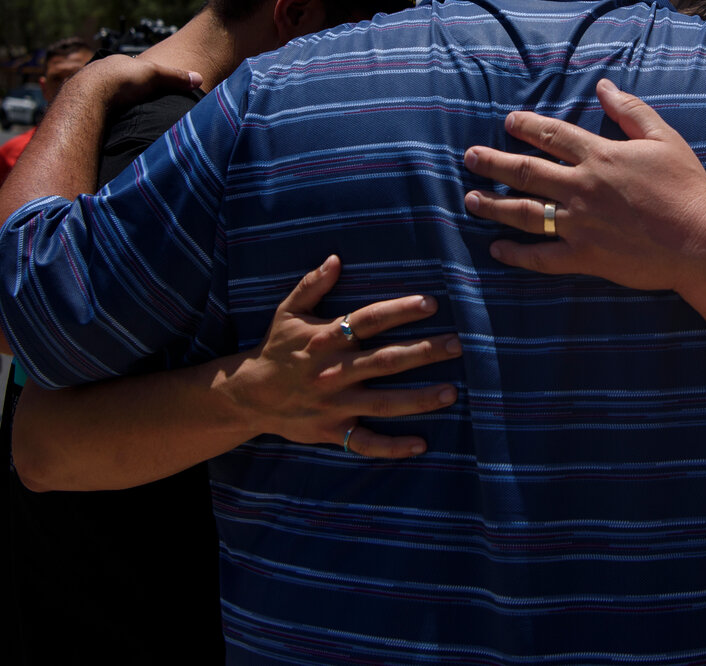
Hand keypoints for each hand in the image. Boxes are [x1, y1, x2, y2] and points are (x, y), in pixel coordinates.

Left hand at [63, 54, 203, 112]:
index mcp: (116, 64)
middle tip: (139, 108)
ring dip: (113, 106)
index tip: (151, 91)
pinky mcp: (80, 107)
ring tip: (125, 120)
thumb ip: (176, 77)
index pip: (131, 71)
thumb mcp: (155, 74)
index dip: (142, 80)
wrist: (88, 94)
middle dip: (126, 94)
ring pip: (103, 98)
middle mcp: (99, 74)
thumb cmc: (121, 79)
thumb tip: (199, 79)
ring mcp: (86, 90)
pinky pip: (94, 111)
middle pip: (116, 84)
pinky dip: (102, 117)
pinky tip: (109, 125)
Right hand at [227, 255, 461, 457]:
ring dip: (419, 399)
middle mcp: (334, 371)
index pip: (367, 320)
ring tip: (451, 392)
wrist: (248, 396)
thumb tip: (336, 259)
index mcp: (327, 339)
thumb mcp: (288, 312)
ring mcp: (334, 404)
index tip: (431, 303)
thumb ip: (312, 285)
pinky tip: (421, 444)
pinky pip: (365, 442)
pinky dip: (392, 446)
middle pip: (385, 361)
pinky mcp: (332, 431)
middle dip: (423, 352)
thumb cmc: (276, 348)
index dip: (399, 311)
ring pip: (383, 403)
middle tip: (458, 345)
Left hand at [462, 78, 705, 292]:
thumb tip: (604, 85)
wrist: (700, 241)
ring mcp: (580, 224)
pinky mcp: (585, 257)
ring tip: (471, 201)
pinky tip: (497, 249)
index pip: (553, 135)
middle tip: (470, 158)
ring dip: (494, 205)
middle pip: (527, 171)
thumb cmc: (686, 188)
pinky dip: (517, 255)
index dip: (527, 126)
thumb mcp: (664, 139)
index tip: (508, 121)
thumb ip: (630, 111)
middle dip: (494, 163)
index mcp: (600, 156)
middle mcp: (582, 187)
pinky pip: (542, 257)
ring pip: (525, 212)